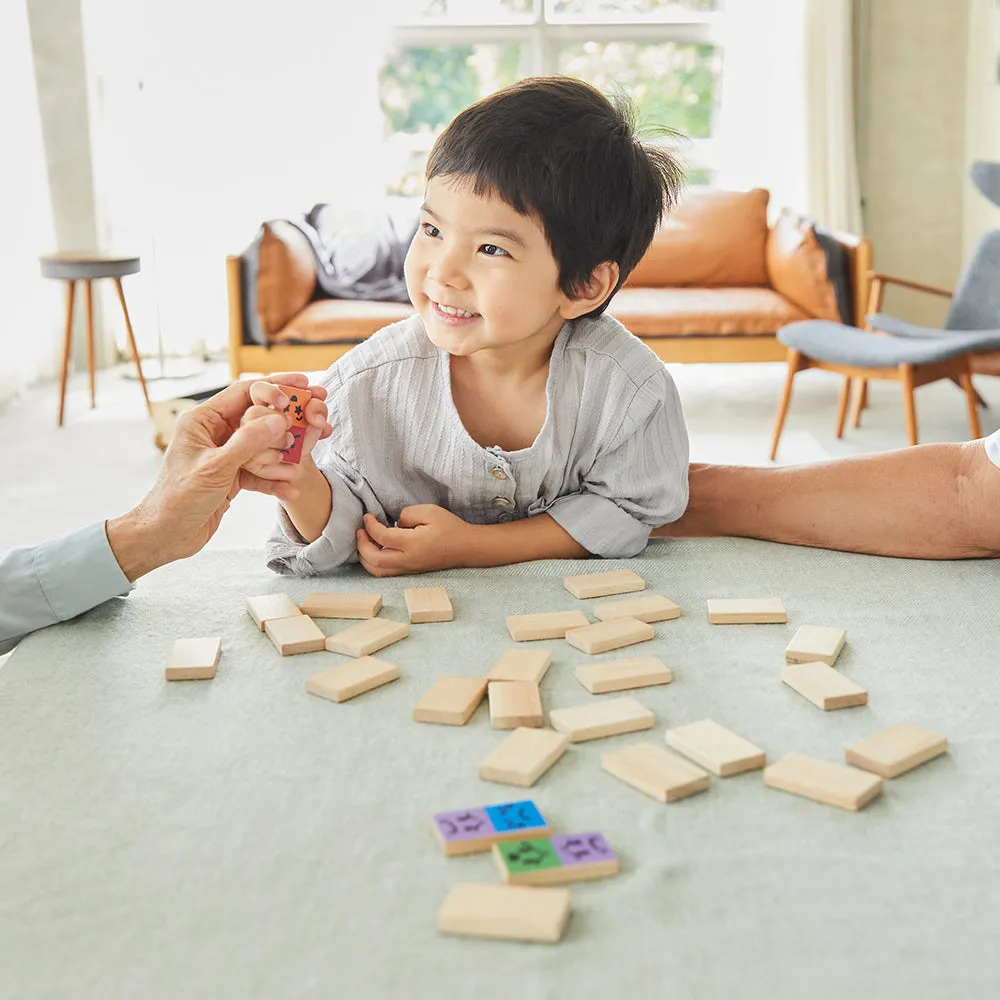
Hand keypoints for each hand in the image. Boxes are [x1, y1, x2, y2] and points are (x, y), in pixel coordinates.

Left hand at [107, 376, 316, 580]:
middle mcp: (215, 432)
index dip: (275, 386)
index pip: (244, 392)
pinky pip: (260, 471)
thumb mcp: (216, 468)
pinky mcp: (232, 475)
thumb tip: (280, 420)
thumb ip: (248, 442)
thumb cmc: (178, 499)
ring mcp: (225, 454)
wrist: (166, 535)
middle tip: (317, 416)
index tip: (303, 386)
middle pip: (259, 416)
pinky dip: (275, 479)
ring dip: (283, 455)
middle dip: (288, 420)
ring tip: (301, 461)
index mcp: (203, 420)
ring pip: (263, 445)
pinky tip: (290, 489)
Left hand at [356, 505, 471, 576]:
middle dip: (362, 545)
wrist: (466, 548)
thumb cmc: (450, 528)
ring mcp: (408, 568)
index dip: (370, 526)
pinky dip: (374, 563)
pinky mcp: (410, 571)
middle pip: (374, 559)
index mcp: (413, 544)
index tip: (367, 516)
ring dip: (366, 557)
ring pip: (377, 570)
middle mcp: (408, 560)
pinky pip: (385, 572)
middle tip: (360, 531)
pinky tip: (376, 550)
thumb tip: (393, 523)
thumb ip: (407, 514)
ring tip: (365, 541)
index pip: (382, 537)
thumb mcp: (430, 511)